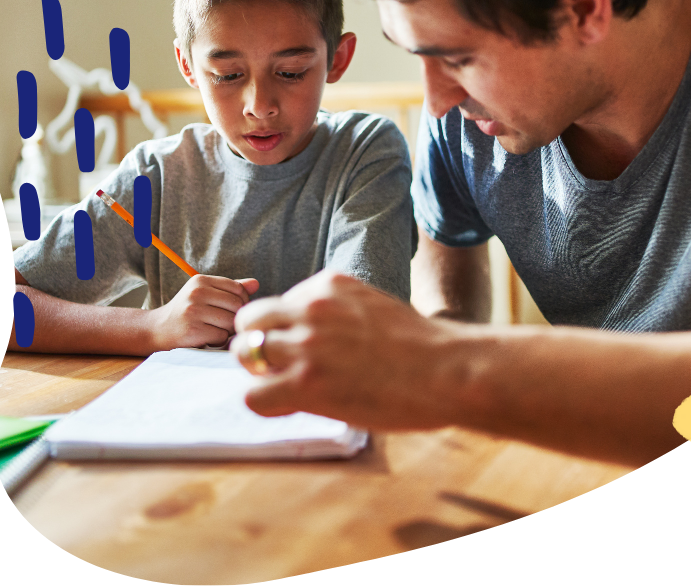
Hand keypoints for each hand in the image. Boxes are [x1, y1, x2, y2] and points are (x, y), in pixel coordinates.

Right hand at [149, 275, 259, 349]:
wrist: (159, 329)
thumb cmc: (188, 311)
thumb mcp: (205, 294)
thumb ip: (230, 289)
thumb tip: (256, 284)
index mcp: (201, 280)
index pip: (238, 289)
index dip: (242, 301)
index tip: (232, 310)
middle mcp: (196, 293)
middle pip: (237, 306)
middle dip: (235, 317)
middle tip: (223, 323)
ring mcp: (193, 311)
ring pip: (231, 322)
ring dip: (227, 330)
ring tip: (214, 329)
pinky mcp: (193, 330)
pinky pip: (222, 336)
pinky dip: (218, 340)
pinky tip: (207, 338)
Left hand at [230, 269, 466, 429]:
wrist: (446, 370)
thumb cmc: (422, 347)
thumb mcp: (374, 307)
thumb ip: (341, 314)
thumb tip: (321, 339)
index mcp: (328, 284)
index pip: (281, 302)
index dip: (287, 329)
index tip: (307, 349)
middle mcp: (310, 307)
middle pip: (250, 320)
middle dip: (260, 343)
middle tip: (282, 368)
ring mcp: (305, 343)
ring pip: (245, 352)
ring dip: (259, 372)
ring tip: (284, 388)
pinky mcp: (305, 382)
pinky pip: (254, 394)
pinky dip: (265, 404)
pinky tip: (291, 407)